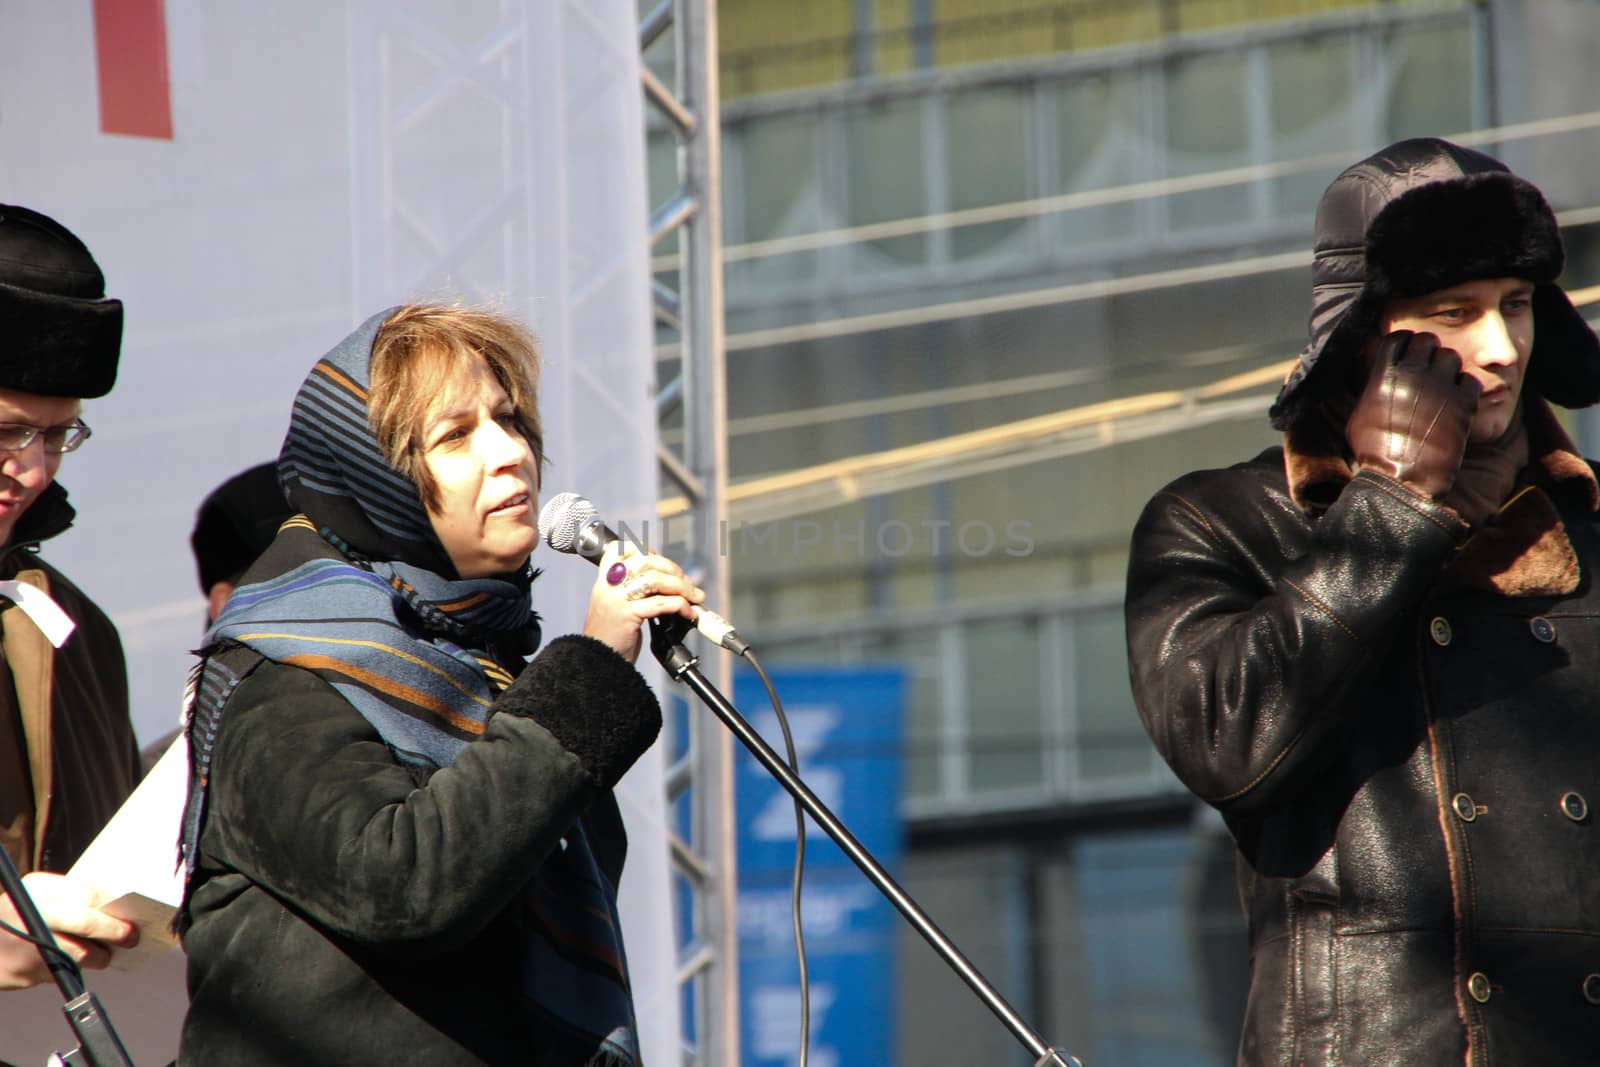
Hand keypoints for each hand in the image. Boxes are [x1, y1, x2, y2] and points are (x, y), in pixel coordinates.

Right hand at [0, 872, 138, 989]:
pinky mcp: (25, 974)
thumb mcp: (37, 895)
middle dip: (115, 932)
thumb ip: (71, 897)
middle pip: (86, 923)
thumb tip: (113, 908)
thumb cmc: (15, 919)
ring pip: (80, 955)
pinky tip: (67, 962)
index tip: (131, 913)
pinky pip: (61, 972)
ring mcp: (27, 946)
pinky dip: (71, 969)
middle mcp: (32, 914)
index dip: (113, 906)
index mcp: (38, 890)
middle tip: (130, 937)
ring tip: (103, 954)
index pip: (87, 895)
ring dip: (98, 956)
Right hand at [582, 545, 704, 662]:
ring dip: (681, 587)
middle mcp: (608, 586)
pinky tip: (688, 614)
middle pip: (645, 561)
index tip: (664, 564)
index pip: (621, 549)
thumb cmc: (612, 637)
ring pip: (655, 579)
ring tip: (694, 598)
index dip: (646, 549)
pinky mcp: (627, 616)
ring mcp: (616, 600)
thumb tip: (669, 578)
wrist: (598, 663)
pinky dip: (681, 606)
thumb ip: (634, 590)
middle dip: (673, 569)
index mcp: (604, 580)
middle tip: (688, 584)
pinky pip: (661, 603)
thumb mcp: (616, 606)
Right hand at [1346, 330, 1479, 499]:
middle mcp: (1412, 375)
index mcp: (1383, 376)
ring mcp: (1440, 387)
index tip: (1405, 354)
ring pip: (1451, 356)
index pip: (1397, 338)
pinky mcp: (1463, 403)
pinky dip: (1464, 387)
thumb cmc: (1375, 453)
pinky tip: (1455, 401)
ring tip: (1441, 385)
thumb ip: (1370, 388)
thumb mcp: (1358, 416)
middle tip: (1426, 368)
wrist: (1402, 481)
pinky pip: (1470, 380)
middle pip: (1427, 340)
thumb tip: (1374, 375)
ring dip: (1446, 368)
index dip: (1402, 344)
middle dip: (1426, 351)